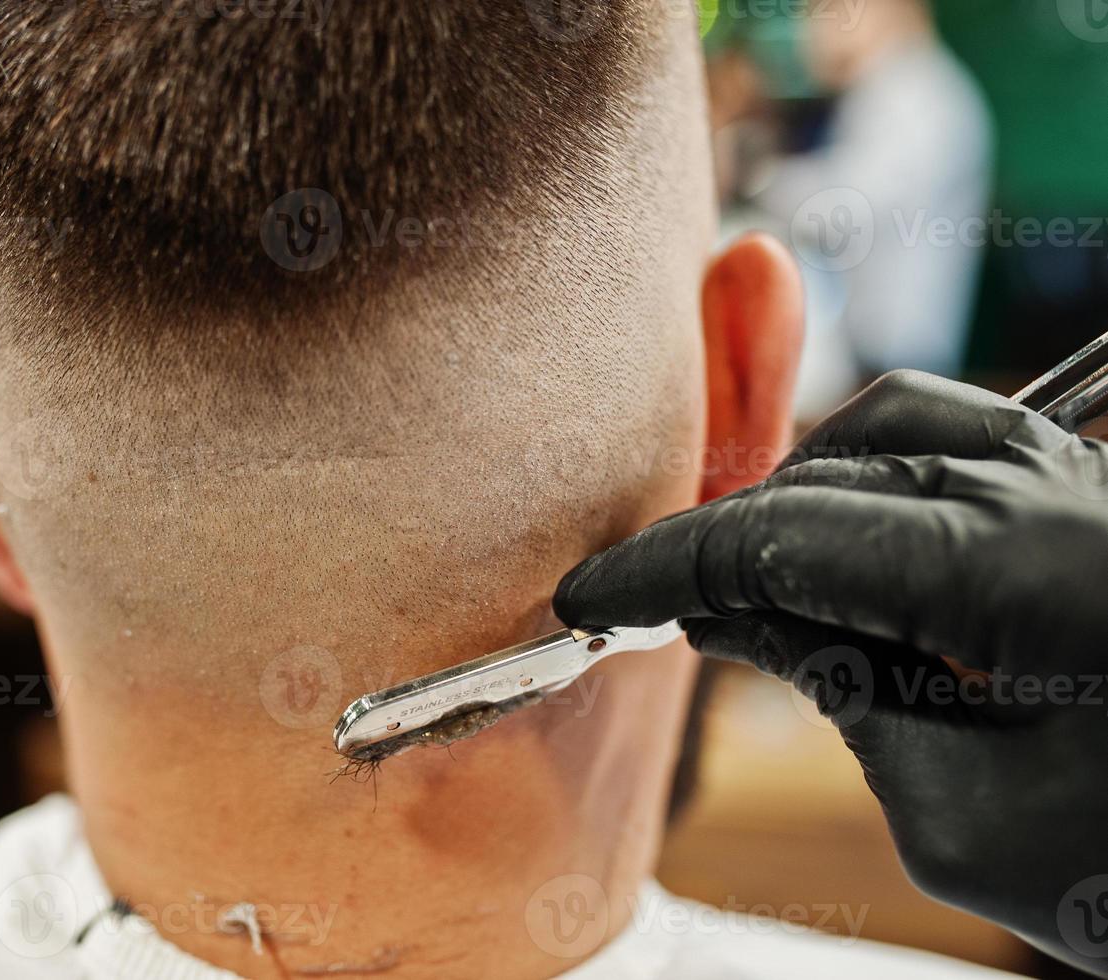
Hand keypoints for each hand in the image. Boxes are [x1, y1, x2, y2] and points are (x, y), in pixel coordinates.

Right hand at [554, 370, 1107, 975]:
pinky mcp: (1106, 504)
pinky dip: (885, 475)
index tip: (596, 598)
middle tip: (667, 610)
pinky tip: (862, 543)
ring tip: (762, 575)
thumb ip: (849, 699)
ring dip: (808, 490)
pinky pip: (972, 441)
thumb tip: (745, 622)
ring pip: (904, 427)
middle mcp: (1065, 497)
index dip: (670, 566)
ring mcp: (1095, 487)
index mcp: (1026, 574)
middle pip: (836, 473)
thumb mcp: (972, 820)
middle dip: (730, 540)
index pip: (787, 536)